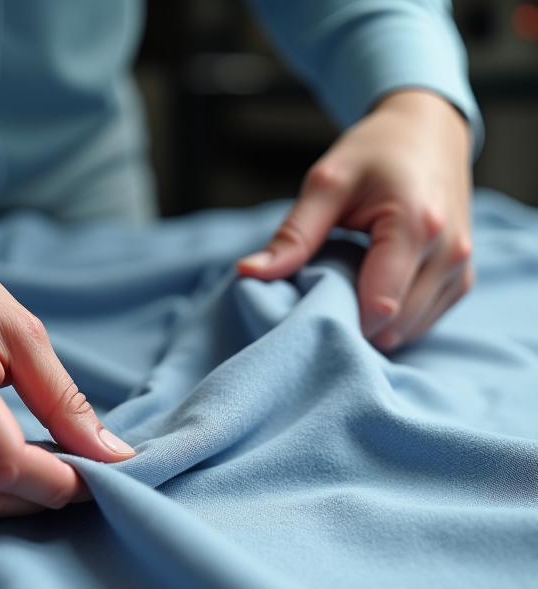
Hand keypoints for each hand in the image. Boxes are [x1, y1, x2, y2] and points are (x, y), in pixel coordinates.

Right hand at [0, 224, 135, 525]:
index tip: (95, 479)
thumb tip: (110, 454)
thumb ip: (63, 400)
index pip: (6, 463)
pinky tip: (2, 469)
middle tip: (77, 476)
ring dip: (9, 503)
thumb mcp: (20, 333)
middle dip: (40, 498)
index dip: (58, 484)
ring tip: (43, 471)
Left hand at [236, 89, 474, 350]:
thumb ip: (293, 235)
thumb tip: (247, 273)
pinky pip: (422, 324)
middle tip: (324, 295)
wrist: (430, 133)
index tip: (309, 308)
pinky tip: (373, 289)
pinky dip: (394, 319)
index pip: (377, 308)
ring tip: (350, 287)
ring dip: (374, 325)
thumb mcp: (326, 183)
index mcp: (415, 226)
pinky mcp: (463, 282)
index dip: (339, 320)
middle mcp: (448, 253)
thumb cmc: (375, 154)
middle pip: (392, 327)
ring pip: (408, 332)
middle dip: (353, 324)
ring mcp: (461, 270)